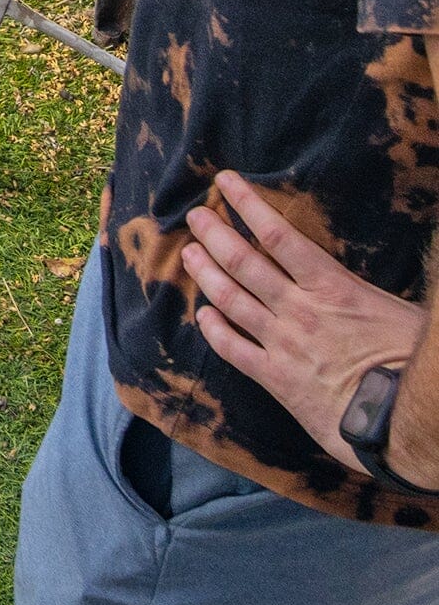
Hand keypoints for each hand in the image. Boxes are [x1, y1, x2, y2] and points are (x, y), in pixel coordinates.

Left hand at [184, 171, 427, 475]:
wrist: (407, 424)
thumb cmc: (414, 365)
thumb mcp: (400, 312)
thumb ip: (369, 289)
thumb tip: (381, 263)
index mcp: (332, 288)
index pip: (277, 235)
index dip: (246, 203)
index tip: (223, 181)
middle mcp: (299, 311)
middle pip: (241, 261)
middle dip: (213, 233)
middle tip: (195, 215)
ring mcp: (284, 345)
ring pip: (229, 298)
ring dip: (204, 272)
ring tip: (189, 253)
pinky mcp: (277, 381)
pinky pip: (233, 350)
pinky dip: (212, 329)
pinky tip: (203, 315)